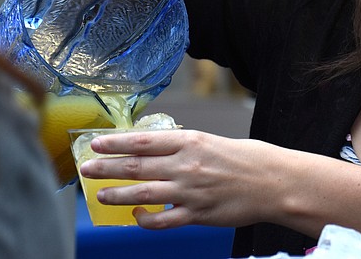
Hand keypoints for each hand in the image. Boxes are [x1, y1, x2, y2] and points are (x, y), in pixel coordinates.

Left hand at [79, 129, 284, 229]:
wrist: (275, 182)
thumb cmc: (247, 159)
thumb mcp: (213, 141)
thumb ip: (184, 146)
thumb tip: (154, 149)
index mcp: (191, 141)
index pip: (143, 141)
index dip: (116, 143)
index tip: (96, 144)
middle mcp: (187, 164)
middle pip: (136, 166)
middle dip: (106, 168)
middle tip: (86, 168)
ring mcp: (191, 191)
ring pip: (142, 193)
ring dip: (116, 194)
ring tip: (99, 194)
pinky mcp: (197, 214)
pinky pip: (162, 219)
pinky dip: (144, 219)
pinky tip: (135, 215)